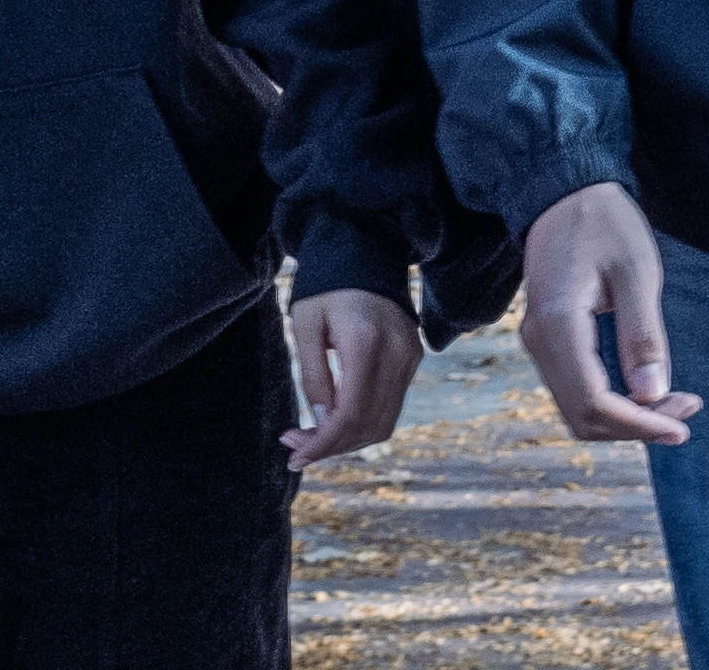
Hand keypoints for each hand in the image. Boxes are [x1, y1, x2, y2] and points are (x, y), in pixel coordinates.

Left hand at [281, 288, 422, 468]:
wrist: (365, 252)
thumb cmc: (326, 287)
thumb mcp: (305, 324)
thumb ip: (312, 374)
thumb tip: (322, 422)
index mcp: (366, 341)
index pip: (352, 413)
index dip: (324, 443)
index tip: (295, 456)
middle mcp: (397, 353)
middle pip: (369, 425)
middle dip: (331, 446)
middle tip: (294, 448)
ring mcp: (411, 357)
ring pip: (384, 423)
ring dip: (347, 440)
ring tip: (311, 438)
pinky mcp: (414, 358)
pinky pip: (390, 406)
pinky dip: (362, 423)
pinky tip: (334, 420)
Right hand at [517, 183, 700, 443]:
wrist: (566, 190)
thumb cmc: (605, 222)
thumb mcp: (636, 272)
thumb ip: (643, 335)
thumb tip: (654, 395)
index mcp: (558, 325)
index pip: (594, 404)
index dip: (639, 425)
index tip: (683, 425)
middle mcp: (539, 341)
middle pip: (583, 416)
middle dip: (636, 425)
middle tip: (687, 410)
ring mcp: (538, 341)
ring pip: (578, 407)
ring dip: (625, 416)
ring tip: (675, 402)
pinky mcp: (548, 338)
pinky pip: (576, 387)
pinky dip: (612, 399)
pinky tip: (646, 387)